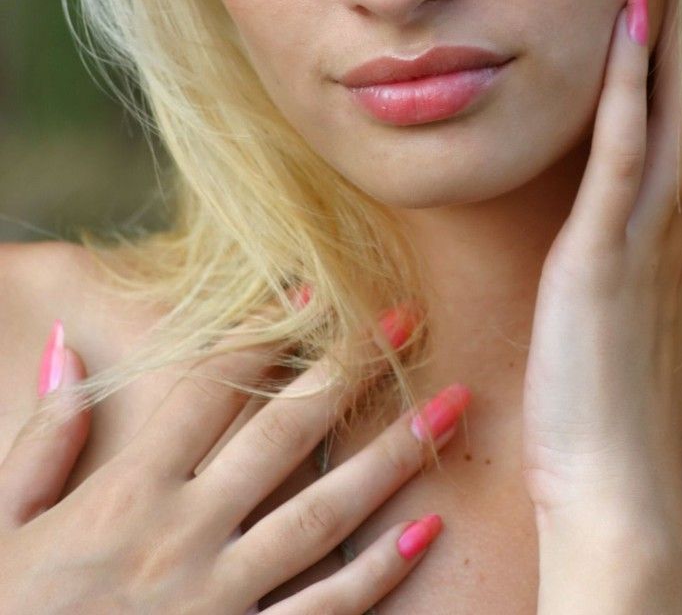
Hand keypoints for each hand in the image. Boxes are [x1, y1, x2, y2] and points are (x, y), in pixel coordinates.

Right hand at [0, 310, 469, 612]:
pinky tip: (428, 529)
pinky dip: (380, 572)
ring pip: (325, 513)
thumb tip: (66, 347)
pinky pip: (324, 610)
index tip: (312, 289)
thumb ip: (41, 441)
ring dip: (393, 456)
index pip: (211, 388)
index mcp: (128, 492)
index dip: (265, 331)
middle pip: (285, 432)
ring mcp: (221, 599)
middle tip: (409, 320)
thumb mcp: (3, 527)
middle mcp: (185, 534)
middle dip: (351, 369)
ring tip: (448, 407)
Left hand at [522, 0, 681, 541]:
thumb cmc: (606, 415)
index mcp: (670, 250)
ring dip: (657, 52)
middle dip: (678, 55)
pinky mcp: (604, 253)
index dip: (675, 88)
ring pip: (661, 122)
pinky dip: (625, 90)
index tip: (666, 34)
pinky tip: (626, 37)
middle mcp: (672, 233)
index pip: (677, 147)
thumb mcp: (620, 333)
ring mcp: (644, 239)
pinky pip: (620, 153)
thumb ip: (621, 285)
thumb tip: (604, 259)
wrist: (612, 486)